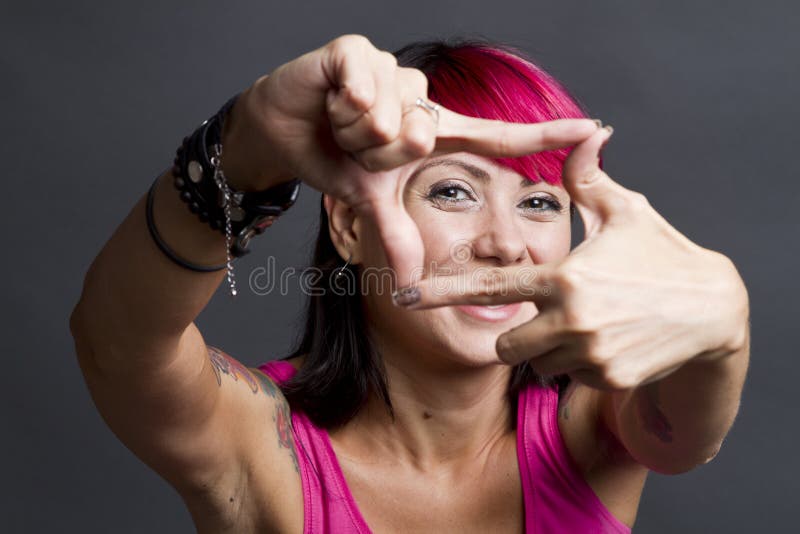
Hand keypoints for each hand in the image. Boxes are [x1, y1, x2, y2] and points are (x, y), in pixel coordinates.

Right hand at [221, 34, 599, 286]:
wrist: (280, 133)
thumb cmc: (332, 159)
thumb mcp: (369, 201)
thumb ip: (394, 236)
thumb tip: (406, 289)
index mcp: (432, 131)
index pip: (496, 134)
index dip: (545, 134)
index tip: (595, 130)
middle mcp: (421, 96)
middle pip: (422, 135)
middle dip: (380, 154)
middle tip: (354, 146)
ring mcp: (392, 70)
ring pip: (392, 117)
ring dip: (356, 134)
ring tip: (339, 124)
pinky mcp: (357, 52)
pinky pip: (365, 86)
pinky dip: (343, 104)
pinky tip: (330, 100)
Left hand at [402, 127, 749, 390]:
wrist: (713, 310)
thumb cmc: (661, 255)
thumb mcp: (624, 212)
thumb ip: (587, 179)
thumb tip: (586, 133)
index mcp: (562, 274)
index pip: (488, 286)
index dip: (441, 292)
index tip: (405, 297)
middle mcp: (569, 318)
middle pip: (507, 343)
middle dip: (519, 334)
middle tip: (553, 317)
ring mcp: (589, 353)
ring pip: (540, 363)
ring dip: (554, 349)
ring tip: (593, 325)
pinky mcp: (608, 380)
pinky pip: (572, 378)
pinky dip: (583, 365)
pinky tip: (613, 343)